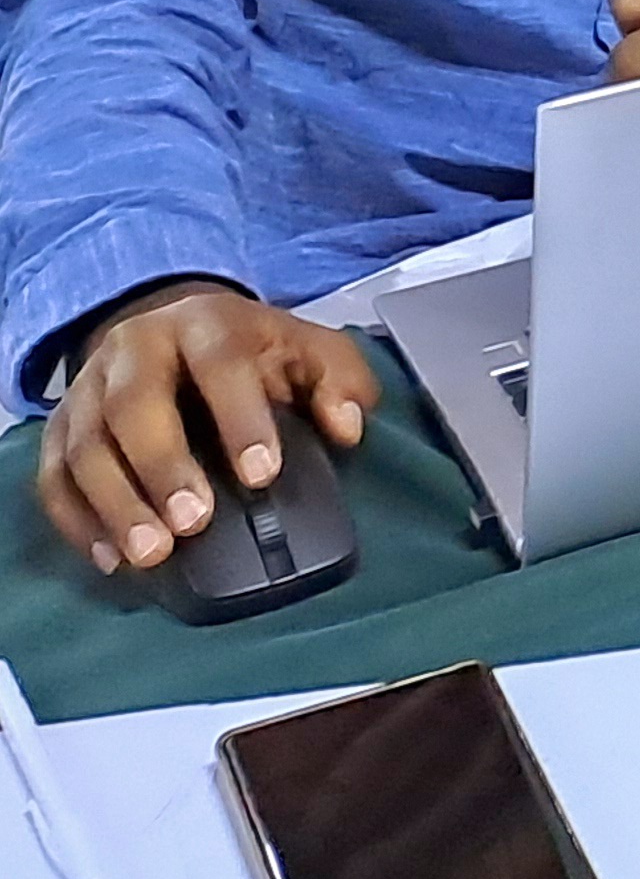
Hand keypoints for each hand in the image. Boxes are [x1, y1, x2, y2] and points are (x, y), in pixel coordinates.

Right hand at [38, 282, 373, 580]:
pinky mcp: (59, 426)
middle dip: (162, 467)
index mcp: (205, 321)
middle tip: (193, 522)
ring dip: (116, 505)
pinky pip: (53, 476)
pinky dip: (76, 521)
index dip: (240, 420)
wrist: (176, 328)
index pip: (220, 364)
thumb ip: (339, 380)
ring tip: (151, 553)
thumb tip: (347, 426)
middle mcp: (136, 347)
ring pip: (86, 446)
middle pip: (135, 405)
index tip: (262, 475)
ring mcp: (89, 387)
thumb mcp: (307, 349)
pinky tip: (109, 557)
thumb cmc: (249, 350)